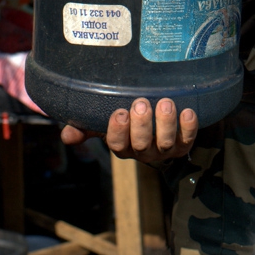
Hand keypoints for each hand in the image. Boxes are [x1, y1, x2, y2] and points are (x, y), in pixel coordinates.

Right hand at [61, 98, 197, 163]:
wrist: (160, 122)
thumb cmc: (127, 120)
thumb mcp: (104, 122)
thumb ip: (85, 126)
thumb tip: (66, 135)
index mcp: (122, 146)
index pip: (117, 145)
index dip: (118, 131)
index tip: (119, 112)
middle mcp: (143, 151)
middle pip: (141, 144)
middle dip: (142, 125)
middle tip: (141, 103)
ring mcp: (165, 149)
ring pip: (166, 143)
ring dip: (165, 123)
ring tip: (165, 103)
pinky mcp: (184, 144)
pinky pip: (188, 139)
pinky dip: (189, 127)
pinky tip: (187, 111)